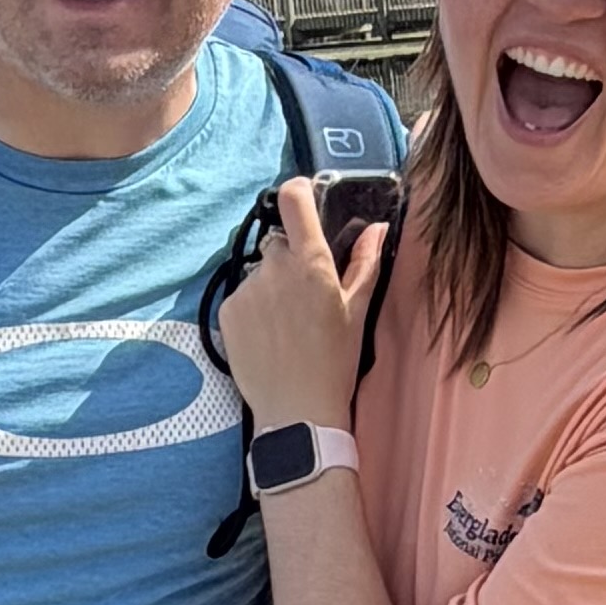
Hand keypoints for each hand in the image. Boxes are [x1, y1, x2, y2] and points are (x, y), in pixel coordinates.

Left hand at [221, 175, 386, 431]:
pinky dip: (254, 309)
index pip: (293, 198)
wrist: (297, 412)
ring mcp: (247, 289)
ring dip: (272, 287)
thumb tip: (377, 228)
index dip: (299, 193)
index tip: (305, 203)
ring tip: (287, 325)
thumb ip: (366, 263)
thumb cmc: (335, 363)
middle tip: (306, 295)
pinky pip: (242, 296)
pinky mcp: (228, 311)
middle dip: (291, 259)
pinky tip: (269, 337)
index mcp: (311, 262)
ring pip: (260, 272)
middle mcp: (274, 268)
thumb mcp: (358, 312)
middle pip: (279, 242)